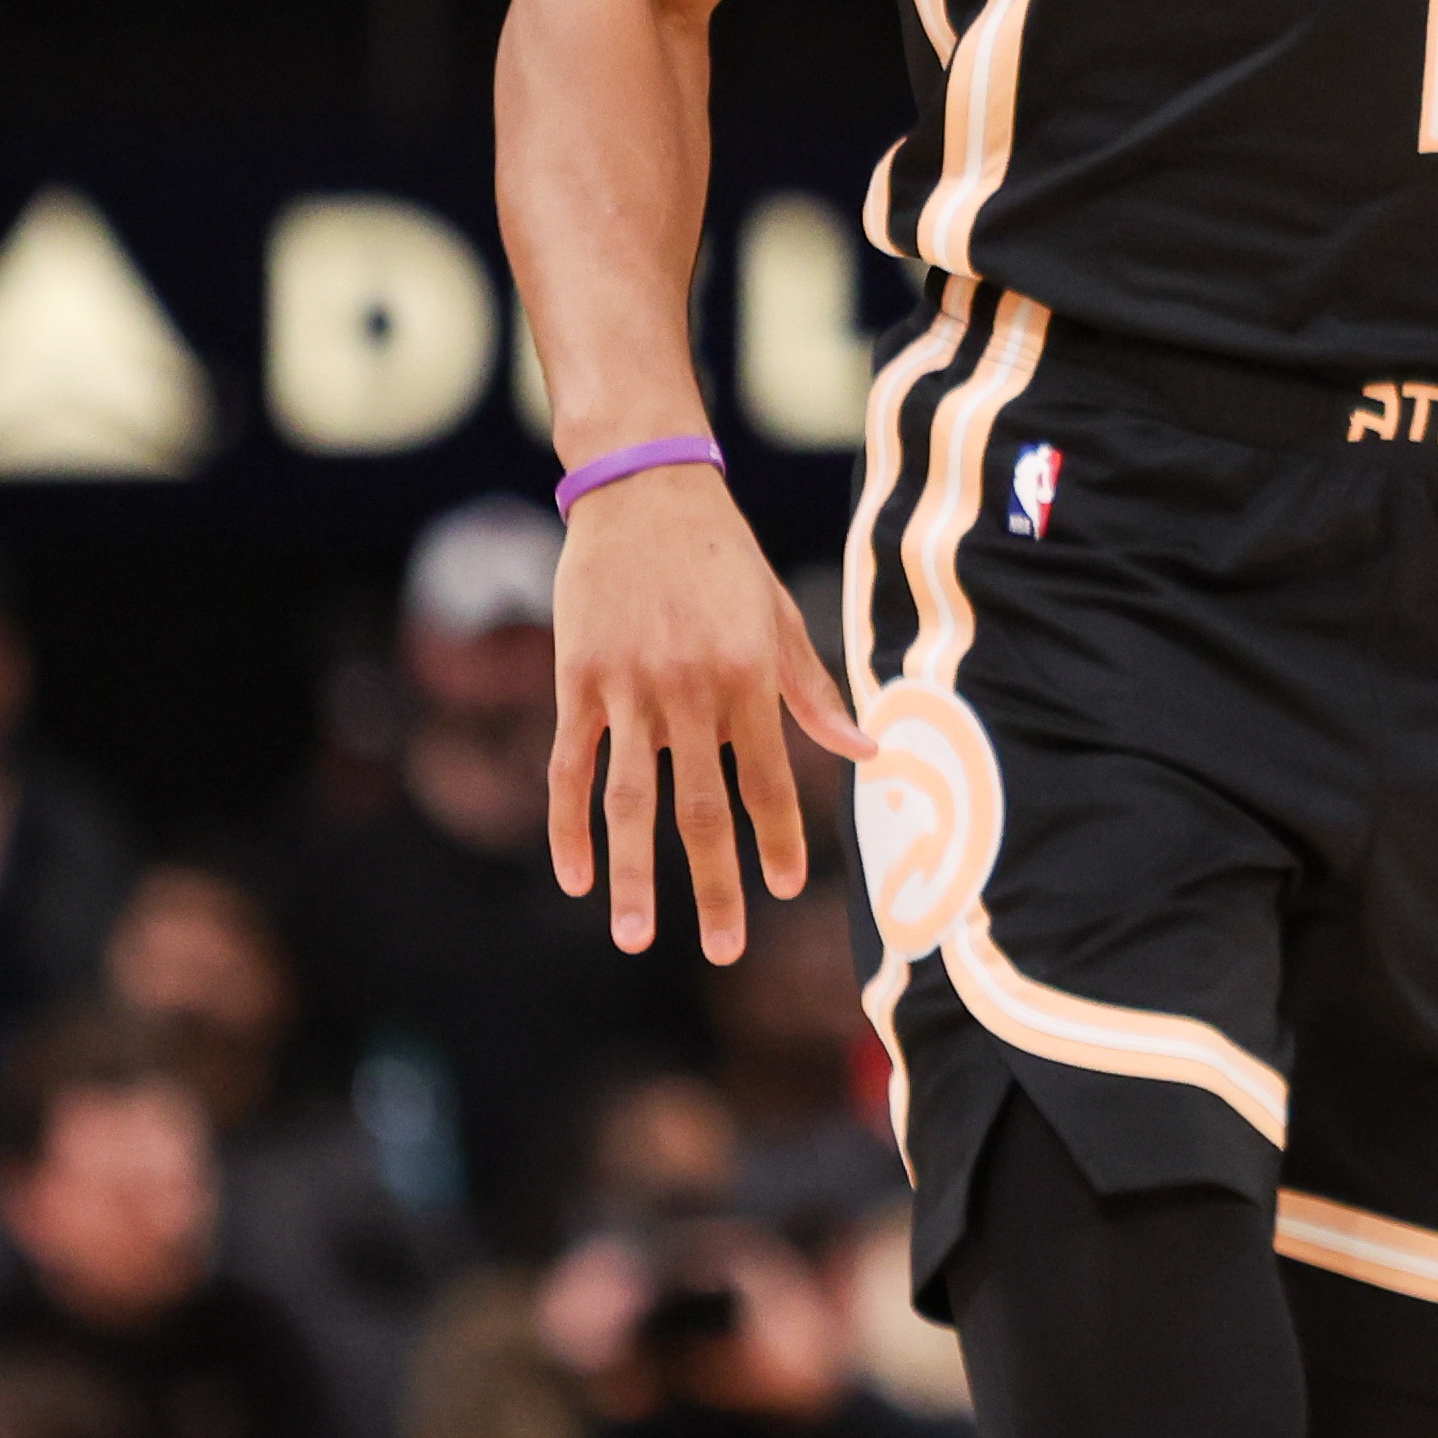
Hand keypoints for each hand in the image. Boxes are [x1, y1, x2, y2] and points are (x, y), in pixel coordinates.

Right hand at [547, 461, 868, 958]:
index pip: (769, 778)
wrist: (644, 487)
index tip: (787, 890)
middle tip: (726, 949)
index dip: (778, 837)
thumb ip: (814, 693)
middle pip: (702, 807)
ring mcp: (628, 687)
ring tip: (637, 938)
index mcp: (748, 676)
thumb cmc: (722, 555)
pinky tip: (577, 876)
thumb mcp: (777, 616)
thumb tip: (868, 753)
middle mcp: (690, 689)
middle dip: (715, 884)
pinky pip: (572, 765)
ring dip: (636, 874)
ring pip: (631, 800)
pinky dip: (569, 825)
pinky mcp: (578, 679)